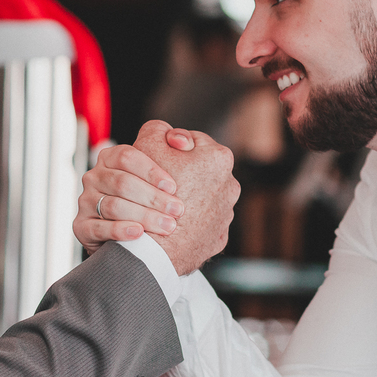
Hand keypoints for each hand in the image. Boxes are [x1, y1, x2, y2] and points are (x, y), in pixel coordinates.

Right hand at [74, 123, 191, 253]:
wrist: (130, 238)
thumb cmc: (148, 200)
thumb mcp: (154, 175)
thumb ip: (168, 151)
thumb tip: (180, 141)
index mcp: (109, 158)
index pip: (127, 157)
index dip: (151, 171)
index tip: (173, 187)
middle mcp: (94, 177)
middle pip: (123, 183)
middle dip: (153, 197)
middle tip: (177, 210)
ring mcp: (85, 201)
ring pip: (114, 206)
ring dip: (144, 216)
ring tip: (167, 226)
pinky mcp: (81, 226)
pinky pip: (99, 228)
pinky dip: (120, 230)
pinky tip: (139, 233)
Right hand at [134, 121, 238, 275]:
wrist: (157, 246)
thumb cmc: (151, 191)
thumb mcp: (147, 146)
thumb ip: (156, 130)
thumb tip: (165, 131)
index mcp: (219, 158)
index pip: (190, 141)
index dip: (168, 147)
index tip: (155, 158)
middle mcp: (230, 186)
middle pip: (198, 171)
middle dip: (179, 173)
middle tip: (157, 182)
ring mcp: (226, 214)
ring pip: (200, 198)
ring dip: (184, 198)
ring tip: (162, 206)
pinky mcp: (217, 238)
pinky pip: (200, 224)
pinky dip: (188, 222)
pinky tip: (169, 224)